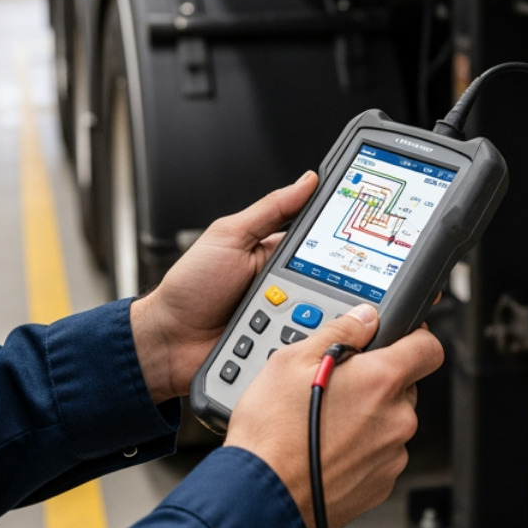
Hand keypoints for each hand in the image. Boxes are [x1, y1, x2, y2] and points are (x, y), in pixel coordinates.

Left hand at [129, 171, 318, 401]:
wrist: (168, 339)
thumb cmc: (190, 286)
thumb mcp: (229, 236)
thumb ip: (270, 209)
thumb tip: (307, 181)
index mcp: (277, 253)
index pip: (321, 243)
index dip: (340, 239)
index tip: (360, 236)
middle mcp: (288, 286)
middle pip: (331, 282)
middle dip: (323, 285)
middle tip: (298, 286)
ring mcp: (287, 318)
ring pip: (325, 315)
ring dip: (313, 316)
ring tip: (280, 314)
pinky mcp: (283, 347)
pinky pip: (308, 344)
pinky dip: (306, 342)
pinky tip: (292, 338)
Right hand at [225, 303, 444, 527]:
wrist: (261, 496)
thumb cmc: (272, 433)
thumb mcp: (291, 360)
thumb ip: (339, 331)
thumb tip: (363, 317)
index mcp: (382, 380)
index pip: (428, 347)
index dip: (414, 338)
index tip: (399, 340)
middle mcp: (396, 419)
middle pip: (404, 387)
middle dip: (377, 382)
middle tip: (339, 385)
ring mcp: (391, 456)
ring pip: (390, 422)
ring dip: (368, 417)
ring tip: (325, 421)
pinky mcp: (380, 486)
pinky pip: (380, 455)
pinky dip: (361, 449)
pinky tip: (327, 447)